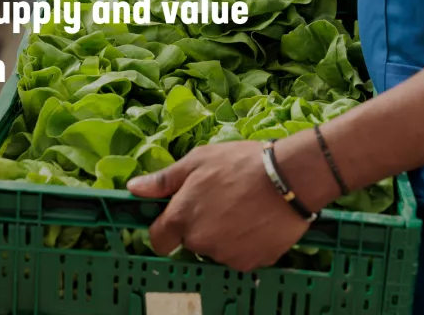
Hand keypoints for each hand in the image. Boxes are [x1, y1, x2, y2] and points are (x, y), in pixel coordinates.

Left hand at [126, 141, 311, 271]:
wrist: (289, 177)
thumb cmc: (241, 162)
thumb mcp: (198, 160)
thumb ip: (163, 180)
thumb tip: (134, 189)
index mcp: (181, 217)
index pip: (158, 240)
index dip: (166, 229)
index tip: (178, 217)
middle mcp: (200, 242)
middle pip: (191, 242)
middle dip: (201, 226)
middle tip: (222, 201)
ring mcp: (226, 255)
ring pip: (217, 249)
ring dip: (224, 235)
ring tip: (244, 208)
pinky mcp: (251, 262)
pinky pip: (241, 256)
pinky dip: (247, 243)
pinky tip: (258, 221)